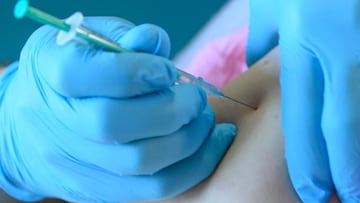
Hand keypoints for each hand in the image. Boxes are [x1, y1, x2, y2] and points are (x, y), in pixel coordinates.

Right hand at [0, 17, 235, 202]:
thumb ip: (125, 37)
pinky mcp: (97, 188)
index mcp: (52, 71)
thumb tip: (153, 42)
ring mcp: (76, 161)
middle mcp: (57, 121)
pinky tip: (210, 144)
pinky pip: (153, 188)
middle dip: (173, 110)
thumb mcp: (89, 39)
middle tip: (195, 98)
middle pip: (117, 124)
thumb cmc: (72, 72)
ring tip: (204, 119)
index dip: (139, 71)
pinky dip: (193, 167)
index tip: (167, 71)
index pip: (93, 74)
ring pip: (141, 162)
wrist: (31, 125)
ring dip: (189, 140)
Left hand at [246, 0, 359, 201]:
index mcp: (303, 41)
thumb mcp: (274, 4)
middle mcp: (338, 47)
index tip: (315, 191)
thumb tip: (258, 69)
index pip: (304, 115)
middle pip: (342, 123)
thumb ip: (266, 42)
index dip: (312, 159)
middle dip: (347, 170)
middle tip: (344, 199)